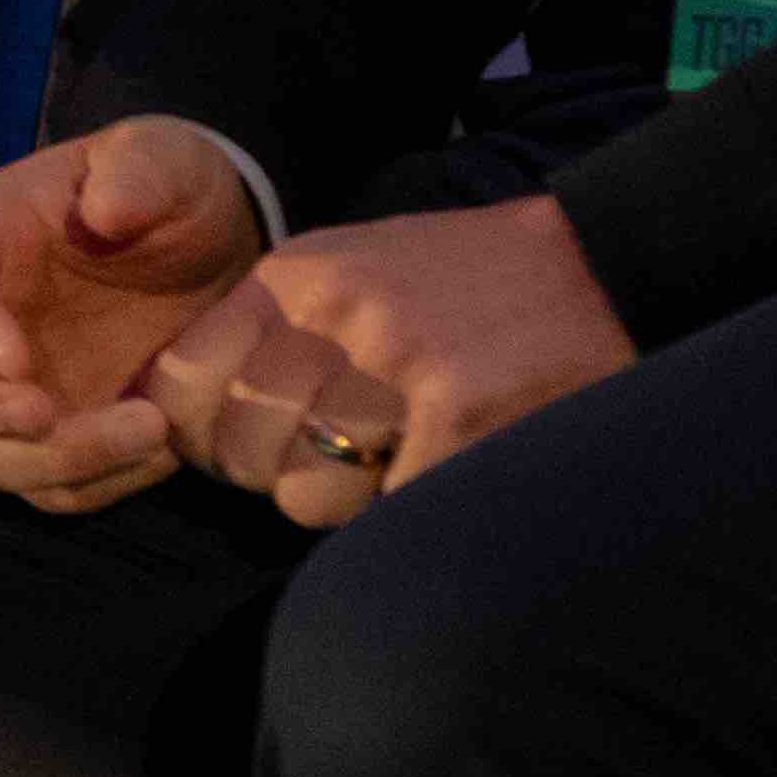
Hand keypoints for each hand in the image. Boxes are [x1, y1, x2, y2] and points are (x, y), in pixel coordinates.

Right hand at [0, 116, 272, 511]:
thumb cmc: (172, 195)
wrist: (216, 259)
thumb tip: (104, 210)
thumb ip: (139, 169)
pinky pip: (46, 488)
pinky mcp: (49, 442)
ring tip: (148, 428)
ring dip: (45, 460)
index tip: (17, 357)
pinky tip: (161, 446)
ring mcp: (1, 392)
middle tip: (41, 415)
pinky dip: (96, 482)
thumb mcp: (170, 161)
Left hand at [150, 194, 638, 529]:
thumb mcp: (349, 271)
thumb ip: (269, 332)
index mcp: (294, 276)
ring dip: (344, 501)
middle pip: (237, 451)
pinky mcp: (459, 415)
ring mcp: (396, 362)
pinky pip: (384, 510)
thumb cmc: (463, 284)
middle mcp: (334, 313)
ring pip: (303, 495)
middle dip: (274, 475)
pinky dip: (405, 508)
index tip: (235, 447)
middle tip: (332, 459)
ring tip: (392, 460)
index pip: (179, 383)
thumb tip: (179, 412)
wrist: (597, 266)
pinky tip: (439, 467)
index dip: (197, 436)